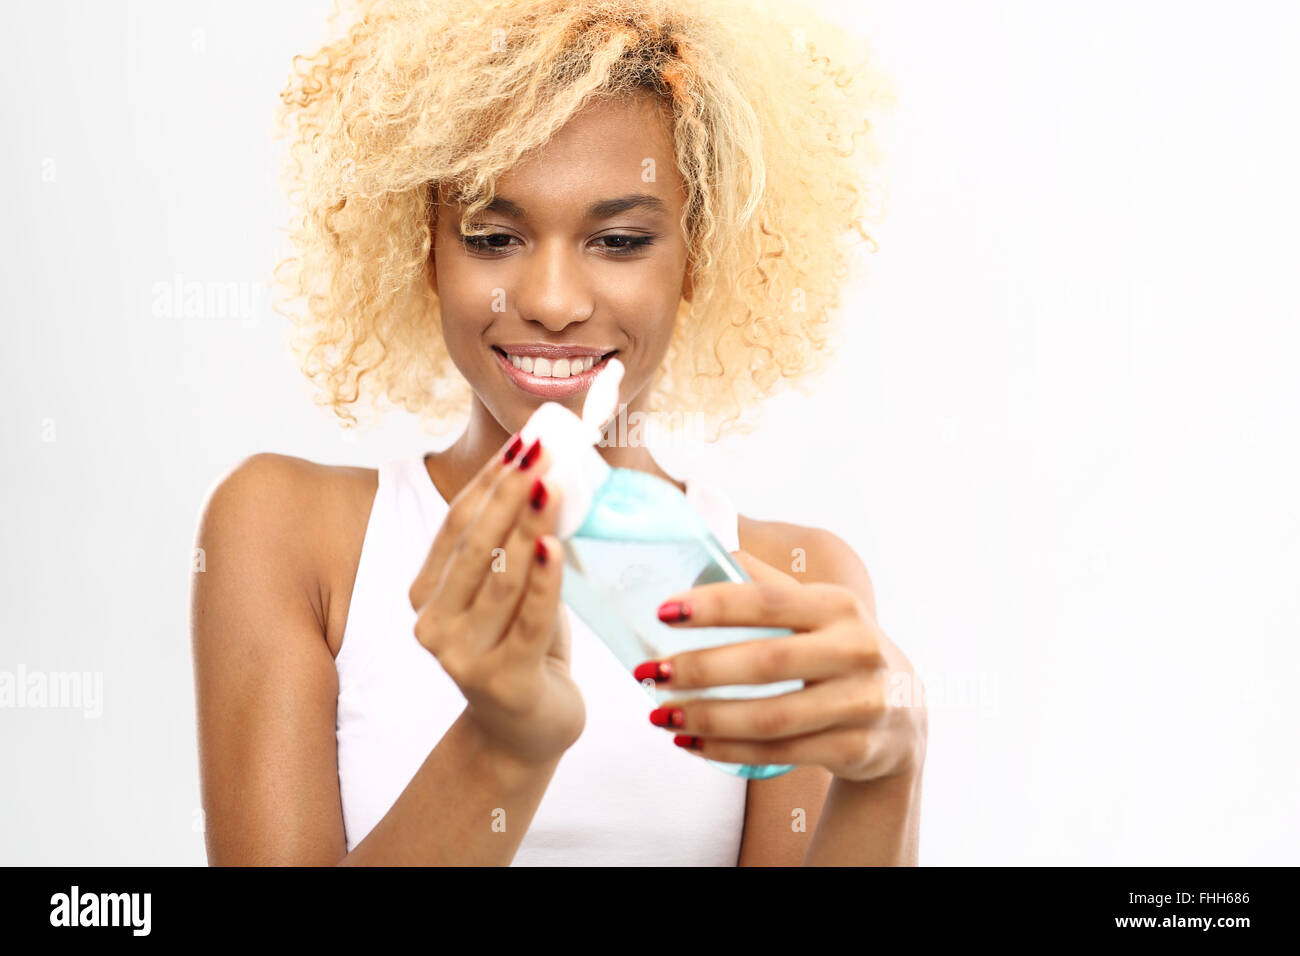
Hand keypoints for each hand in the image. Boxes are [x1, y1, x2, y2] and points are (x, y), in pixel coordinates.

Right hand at [408, 434, 584, 766]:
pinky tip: (555, 546)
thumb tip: (548, 473)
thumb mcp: (509, 591)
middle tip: (543, 452)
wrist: (525, 730)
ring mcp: (464, 657)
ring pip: (501, 578)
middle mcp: (433, 625)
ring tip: (554, 486)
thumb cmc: (520, 647)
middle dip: (509, 493)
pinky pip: (528, 620)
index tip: (523, 443)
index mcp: (425, 596)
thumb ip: (515, 545)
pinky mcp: (503, 681)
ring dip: (528, 526)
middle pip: (474, 545)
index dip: (489, 481)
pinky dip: (543, 580)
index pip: (456, 525)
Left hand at [642, 550, 925, 783]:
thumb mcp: (819, 610)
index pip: (770, 600)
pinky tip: (691, 742)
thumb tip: (711, 544)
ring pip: (770, 718)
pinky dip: (728, 750)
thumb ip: (768, 583)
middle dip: (700, 669)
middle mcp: (856, 651)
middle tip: (649, 672)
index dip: (715, 605)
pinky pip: (779, 754)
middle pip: (767, 663)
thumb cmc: (840, 651)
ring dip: (707, 717)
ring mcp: (861, 703)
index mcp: (839, 606)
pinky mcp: (855, 748)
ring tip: (660, 713)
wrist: (902, 717)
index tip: (664, 611)